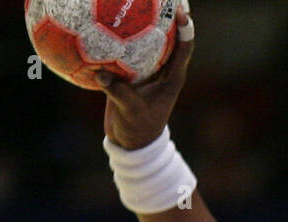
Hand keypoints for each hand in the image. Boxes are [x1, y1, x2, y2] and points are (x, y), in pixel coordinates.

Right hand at [97, 3, 193, 150]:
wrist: (129, 143)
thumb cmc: (137, 131)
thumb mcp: (131, 114)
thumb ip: (120, 94)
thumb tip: (102, 73)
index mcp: (172, 78)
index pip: (184, 49)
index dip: (185, 29)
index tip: (181, 11)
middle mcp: (162, 68)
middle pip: (167, 34)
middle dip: (165, 12)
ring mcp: (146, 67)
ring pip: (146, 37)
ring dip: (142, 18)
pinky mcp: (130, 69)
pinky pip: (125, 46)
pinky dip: (117, 34)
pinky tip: (102, 18)